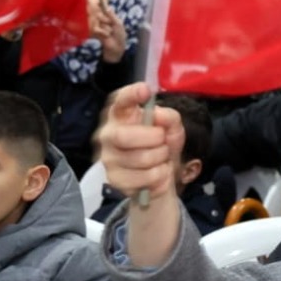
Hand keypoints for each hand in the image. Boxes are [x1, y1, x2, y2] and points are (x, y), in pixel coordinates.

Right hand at [92, 3, 126, 63]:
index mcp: (111, 17)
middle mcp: (104, 20)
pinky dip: (103, 33)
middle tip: (111, 25)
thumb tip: (108, 8)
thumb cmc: (120, 35)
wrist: (116, 47)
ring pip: (99, 22)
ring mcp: (100, 25)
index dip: (102, 4)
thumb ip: (112, 16)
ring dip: (106, 28)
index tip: (99, 1)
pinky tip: (106, 36)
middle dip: (106, 20)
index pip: (105, 9)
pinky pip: (96, 29)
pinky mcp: (96, 32)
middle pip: (100, 14)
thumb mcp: (118, 24)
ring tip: (110, 33)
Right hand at [97, 84, 185, 266]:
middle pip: (120, 134)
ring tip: (161, 164)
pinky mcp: (114, 182)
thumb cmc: (162, 153)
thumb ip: (169, 123)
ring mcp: (108, 160)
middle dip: (148, 139)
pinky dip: (155, 180)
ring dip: (156, 162)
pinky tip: (157, 179)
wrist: (158, 189)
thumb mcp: (172, 134)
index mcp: (121, 118)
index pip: (118, 101)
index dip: (130, 96)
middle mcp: (108, 136)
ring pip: (133, 158)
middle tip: (161, 145)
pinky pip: (137, 179)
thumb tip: (163, 119)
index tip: (147, 92)